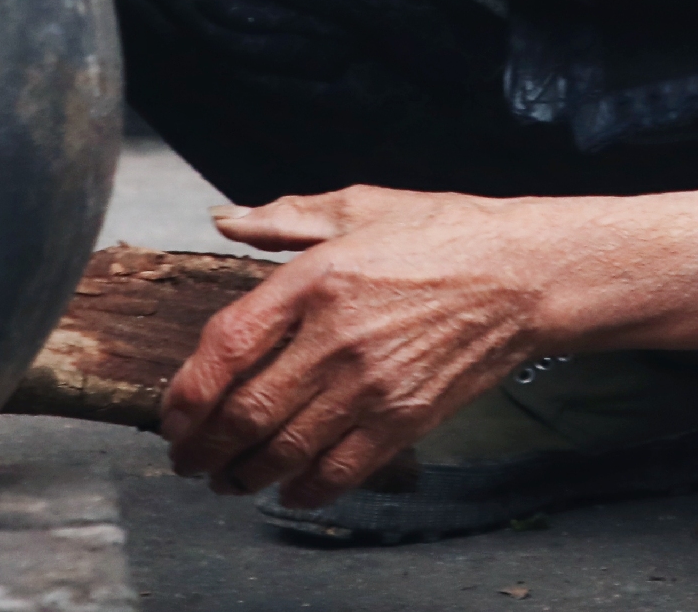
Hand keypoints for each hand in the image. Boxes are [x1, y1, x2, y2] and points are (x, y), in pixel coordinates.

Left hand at [158, 185, 697, 508]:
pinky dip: (305, 490)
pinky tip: (289, 491)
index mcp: (317, 279)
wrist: (525, 275)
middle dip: (203, 448)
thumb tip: (225, 219)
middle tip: (187, 461)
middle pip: (246, 411)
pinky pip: (340, 470)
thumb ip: (286, 217)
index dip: (187, 391)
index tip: (173, 415)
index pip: (227, 345)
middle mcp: (337, 337)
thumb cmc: (446, 234)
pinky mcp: (406, 418)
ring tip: (227, 480)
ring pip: (284, 449)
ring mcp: (372, 384)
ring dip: (244, 475)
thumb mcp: (363, 207)